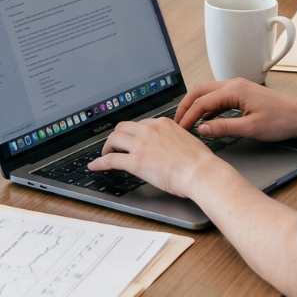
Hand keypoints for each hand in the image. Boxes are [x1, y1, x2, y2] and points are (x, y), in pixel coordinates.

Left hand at [87, 116, 221, 199]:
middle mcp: (150, 130)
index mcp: (163, 124)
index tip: (131, 139)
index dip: (133, 133)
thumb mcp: (187, 140)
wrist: (201, 172)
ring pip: (114, 139)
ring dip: (107, 147)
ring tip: (105, 155)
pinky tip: (95, 166)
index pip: (141, 124)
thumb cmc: (200, 162)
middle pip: (123, 127)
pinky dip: (100, 162)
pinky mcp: (135, 161)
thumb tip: (172, 146)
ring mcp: (141, 145)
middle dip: (117, 136)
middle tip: (115, 146)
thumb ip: (175, 139)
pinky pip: (111, 159)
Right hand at [175, 78, 296, 141]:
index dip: (188, 115)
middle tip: (177, 121)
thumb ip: (224, 128)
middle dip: (186, 105)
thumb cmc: (281, 121)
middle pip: (200, 90)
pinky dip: (208, 107)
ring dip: (196, 105)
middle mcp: (234, 84)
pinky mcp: (243, 94)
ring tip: (187, 121)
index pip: (202, 101)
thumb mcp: (250, 128)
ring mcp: (239, 87)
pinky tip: (206, 119)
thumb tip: (202, 128)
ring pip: (208, 92)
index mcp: (234, 90)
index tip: (180, 128)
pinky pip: (218, 97)